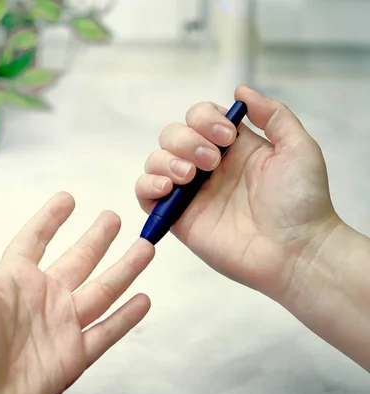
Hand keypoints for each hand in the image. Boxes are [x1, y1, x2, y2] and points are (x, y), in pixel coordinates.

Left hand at [0, 192, 154, 393]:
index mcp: (13, 277)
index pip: (36, 238)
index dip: (52, 218)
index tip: (67, 199)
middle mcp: (41, 297)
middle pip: (78, 259)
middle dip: (97, 238)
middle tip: (114, 217)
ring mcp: (60, 325)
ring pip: (102, 290)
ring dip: (124, 269)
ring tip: (144, 247)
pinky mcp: (73, 354)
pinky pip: (107, 331)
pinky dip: (126, 317)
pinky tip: (142, 300)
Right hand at [135, 85, 340, 299]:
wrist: (295, 250)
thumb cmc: (302, 202)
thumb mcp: (298, 148)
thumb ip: (273, 115)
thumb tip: (241, 89)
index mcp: (232, 148)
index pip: (199, 117)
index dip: (206, 119)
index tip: (228, 137)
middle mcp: (207, 166)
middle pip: (173, 134)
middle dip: (187, 140)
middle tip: (211, 162)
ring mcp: (190, 192)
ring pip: (155, 160)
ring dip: (167, 160)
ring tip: (191, 176)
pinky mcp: (177, 217)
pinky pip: (145, 194)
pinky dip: (147, 184)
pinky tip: (168, 187)